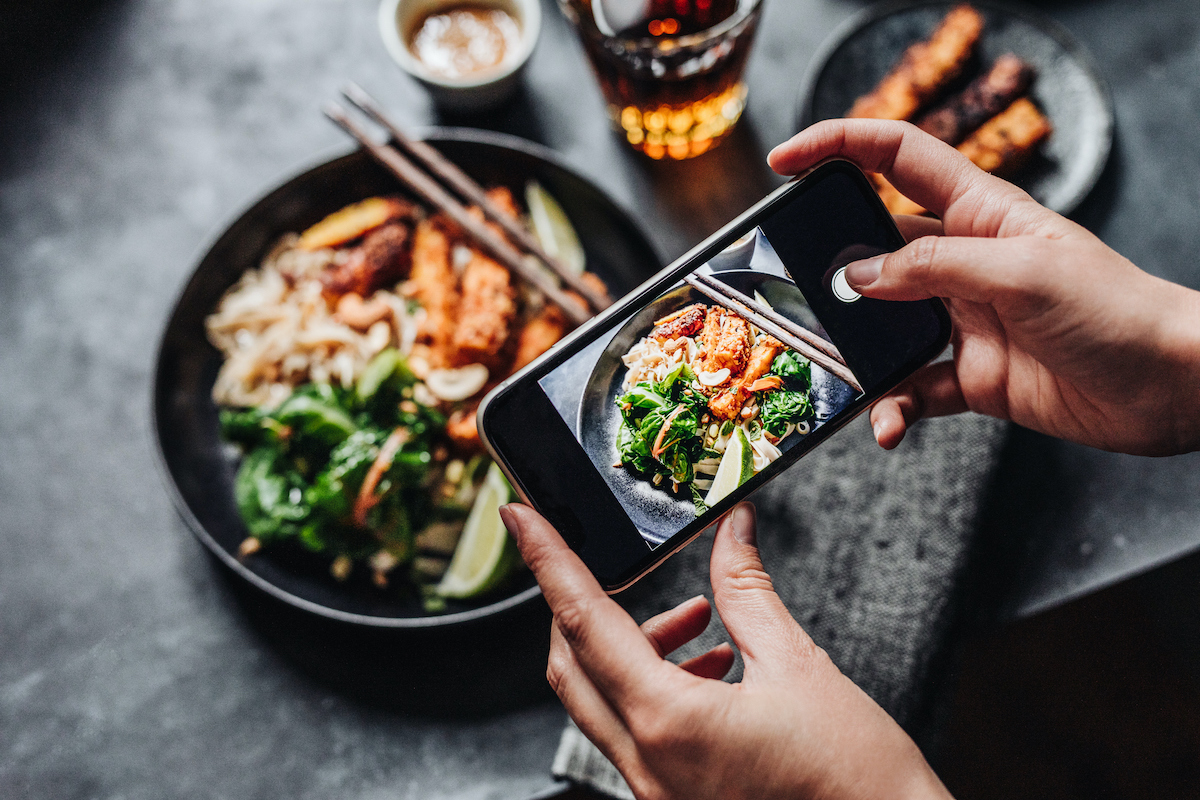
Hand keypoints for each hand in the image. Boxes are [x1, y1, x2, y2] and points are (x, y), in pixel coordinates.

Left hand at [500, 501, 952, 799]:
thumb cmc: (858, 780)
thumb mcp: (799, 667)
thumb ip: (748, 590)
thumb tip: (731, 529)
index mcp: (667, 723)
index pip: (582, 620)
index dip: (547, 559)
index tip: (521, 515)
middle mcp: (646, 766)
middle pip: (571, 665)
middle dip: (581, 605)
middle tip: (611, 566)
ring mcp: (656, 794)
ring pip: (600, 702)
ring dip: (630, 649)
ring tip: (695, 621)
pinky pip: (634, 736)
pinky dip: (652, 689)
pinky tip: (710, 670)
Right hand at [769, 119, 1199, 456]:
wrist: (1169, 387)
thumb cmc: (1115, 310)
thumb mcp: (1019, 273)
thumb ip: (932, 270)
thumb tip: (857, 277)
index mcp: (978, 213)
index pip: (897, 158)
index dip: (838, 146)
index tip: (785, 164)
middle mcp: (962, 262)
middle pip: (874, 249)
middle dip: (830, 269)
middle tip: (791, 292)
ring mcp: (962, 320)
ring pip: (883, 327)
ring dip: (856, 352)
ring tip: (835, 370)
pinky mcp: (969, 376)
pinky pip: (910, 388)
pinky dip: (891, 407)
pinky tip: (888, 424)